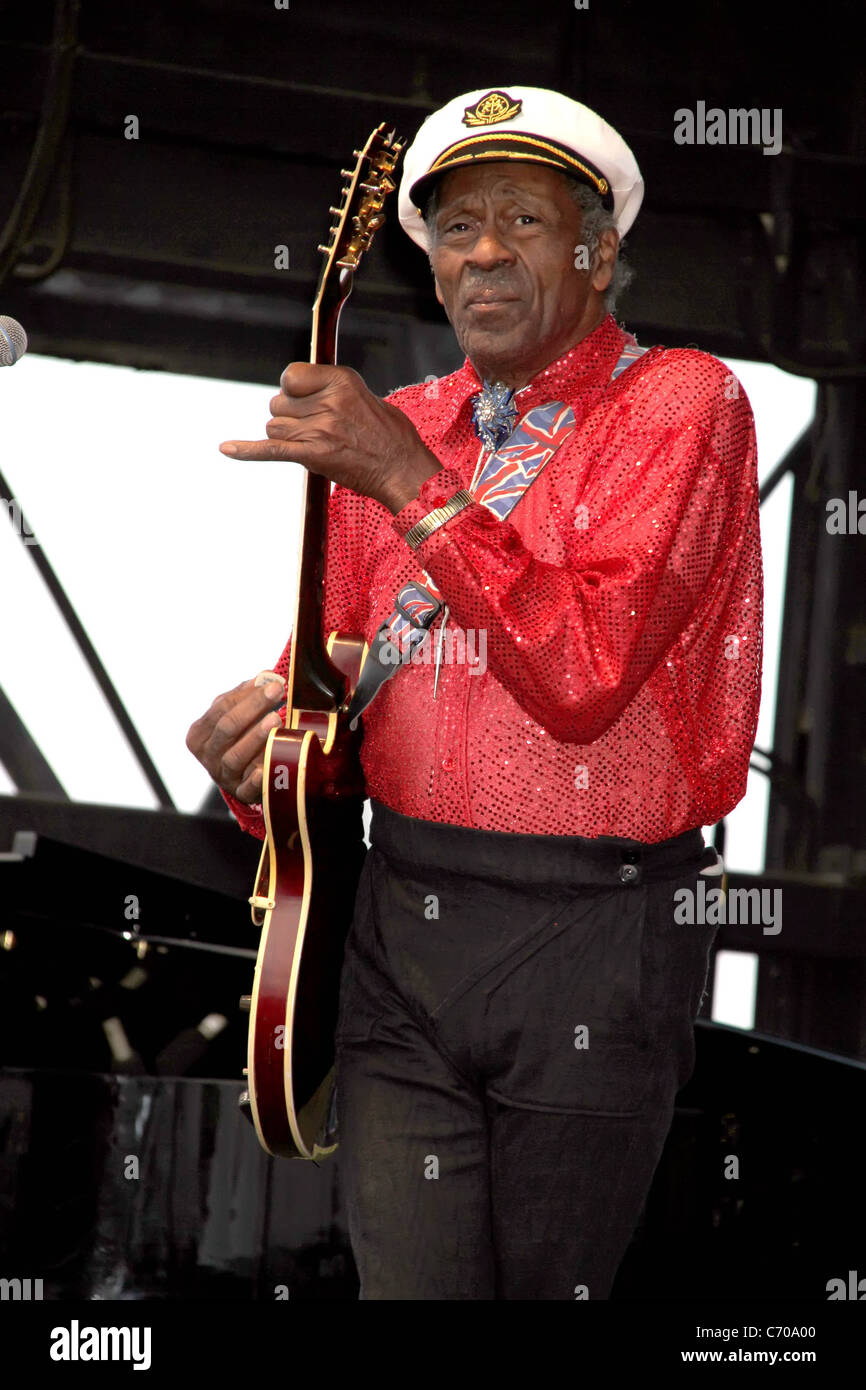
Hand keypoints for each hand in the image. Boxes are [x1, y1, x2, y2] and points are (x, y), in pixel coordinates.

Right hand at [185, 675, 286, 804]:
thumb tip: (265, 676)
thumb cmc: (238, 739)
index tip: (271, 681)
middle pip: (227, 728)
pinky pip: (247, 787)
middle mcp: (207, 756)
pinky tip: (265, 768)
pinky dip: (255, 778)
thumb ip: (245, 696)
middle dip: (253, 707)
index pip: (220, 708)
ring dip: (255, 737)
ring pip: (235, 756)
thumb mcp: (234, 717)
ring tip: (275, 719)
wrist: (241, 778)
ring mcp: (223, 776)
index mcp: (199, 734)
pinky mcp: (241, 794)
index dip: (246, 693)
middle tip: (277, 692)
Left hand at [219, 362, 440, 512]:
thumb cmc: (391, 437)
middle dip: (289, 417)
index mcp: (341, 381)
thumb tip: (304, 389)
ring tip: (315, 446)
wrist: (404, 471)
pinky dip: (246, 450)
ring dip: (286, 438)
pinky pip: (269, 450)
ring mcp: (319, 430)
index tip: (305, 400)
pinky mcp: (312, 456)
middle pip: (278, 404)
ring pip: (274, 428)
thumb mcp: (365, 397)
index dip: (293, 390)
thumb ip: (333, 391)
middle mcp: (327, 402)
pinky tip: (226, 449)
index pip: (290, 376)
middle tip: (316, 430)